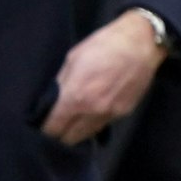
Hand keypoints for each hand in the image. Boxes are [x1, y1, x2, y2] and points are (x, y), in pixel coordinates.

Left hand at [40, 10, 170, 144]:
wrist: (141, 43)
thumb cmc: (102, 46)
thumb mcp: (72, 60)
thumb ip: (61, 84)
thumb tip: (51, 100)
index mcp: (75, 97)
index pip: (54, 127)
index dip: (44, 130)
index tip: (40, 128)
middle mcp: (92, 111)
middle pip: (69, 137)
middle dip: (58, 136)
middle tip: (52, 129)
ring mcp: (110, 113)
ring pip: (87, 134)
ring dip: (75, 133)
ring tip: (67, 126)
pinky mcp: (125, 112)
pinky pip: (102, 125)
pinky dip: (91, 125)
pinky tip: (86, 118)